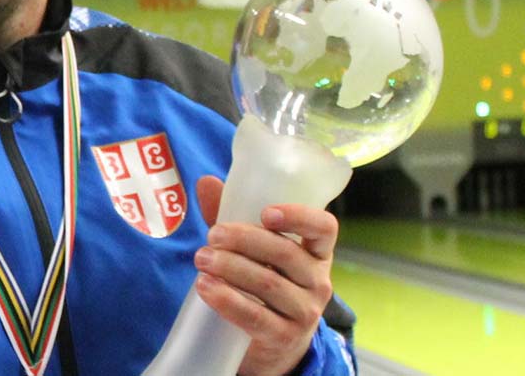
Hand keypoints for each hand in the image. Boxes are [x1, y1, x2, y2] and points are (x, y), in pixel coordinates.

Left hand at [193, 175, 338, 375]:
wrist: (272, 341)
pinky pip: (256, 316)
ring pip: (268, 283)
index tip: (266, 213)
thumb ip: (231, 215)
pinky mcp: (284, 337)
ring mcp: (305, 311)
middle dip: (244, 240)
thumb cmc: (264, 280)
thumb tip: (206, 182)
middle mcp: (318, 281)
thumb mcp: (253, 249)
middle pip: (285, 253)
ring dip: (230, 267)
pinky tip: (205, 287)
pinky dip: (227, 300)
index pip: (324, 228)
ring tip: (201, 259)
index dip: (299, 216)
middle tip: (212, 235)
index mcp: (316, 252)